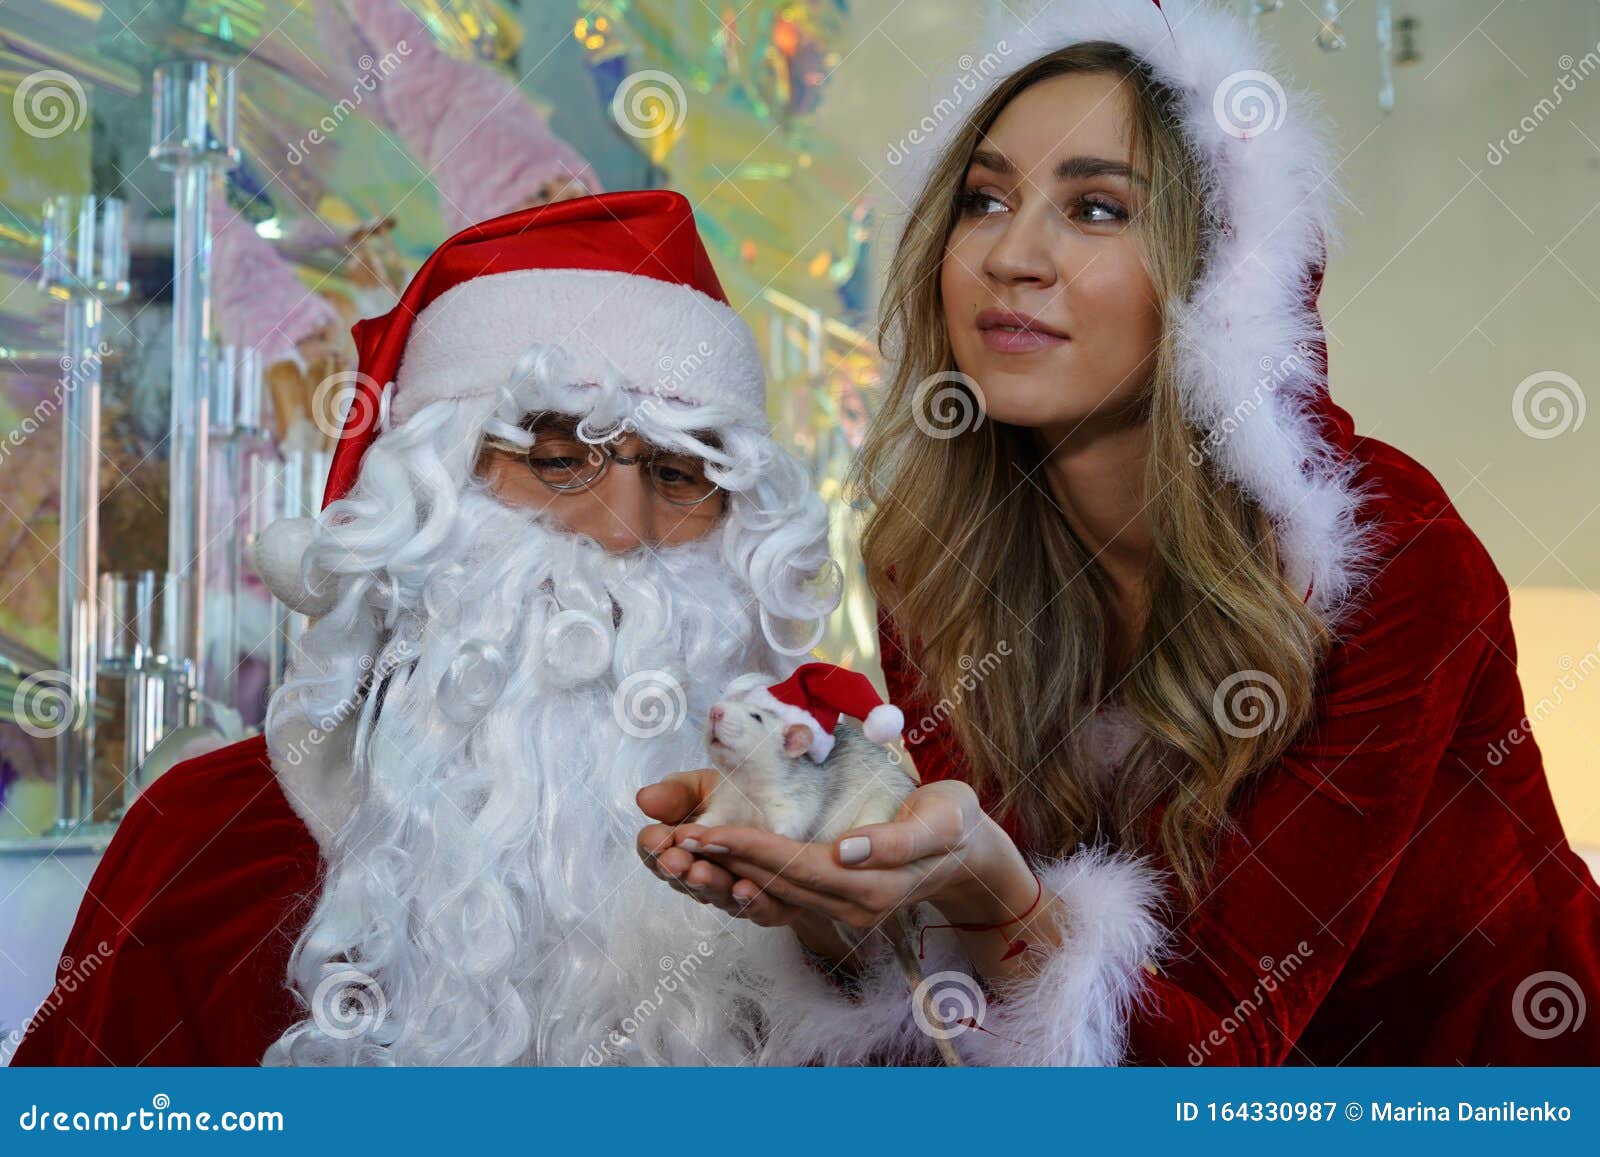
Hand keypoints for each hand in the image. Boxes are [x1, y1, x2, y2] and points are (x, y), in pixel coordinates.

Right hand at [634, 771, 835, 935]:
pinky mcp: (772, 905)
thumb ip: (677, 794)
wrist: (800, 809)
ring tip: (703, 872)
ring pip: (719, 897)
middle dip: (678, 871)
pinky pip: (762, 911)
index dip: (654, 848)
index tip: (657, 839)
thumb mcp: (706, 787)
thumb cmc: (741, 797)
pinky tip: (745, 888)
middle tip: (676, 861)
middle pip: (684, 880)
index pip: (657, 853)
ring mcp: (736, 892)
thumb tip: (644, 798)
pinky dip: (752, 903)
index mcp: (682, 847)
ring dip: (710, 886)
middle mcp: (705, 875)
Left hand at [668, 779, 1039, 938]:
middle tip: (673, 838)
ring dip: (725, 874)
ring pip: (772, 895)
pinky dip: (745, 880)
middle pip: (775, 884)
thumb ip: (897, 841)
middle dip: (722, 862)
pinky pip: (783, 896)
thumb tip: (845, 851)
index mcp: (873, 884)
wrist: (970, 852)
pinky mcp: (835, 902)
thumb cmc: (954, 824)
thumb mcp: (942, 821)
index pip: (796, 865)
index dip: (747, 849)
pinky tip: (716, 867)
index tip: (703, 832)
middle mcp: (852, 905)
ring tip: (682, 851)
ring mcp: (842, 910)